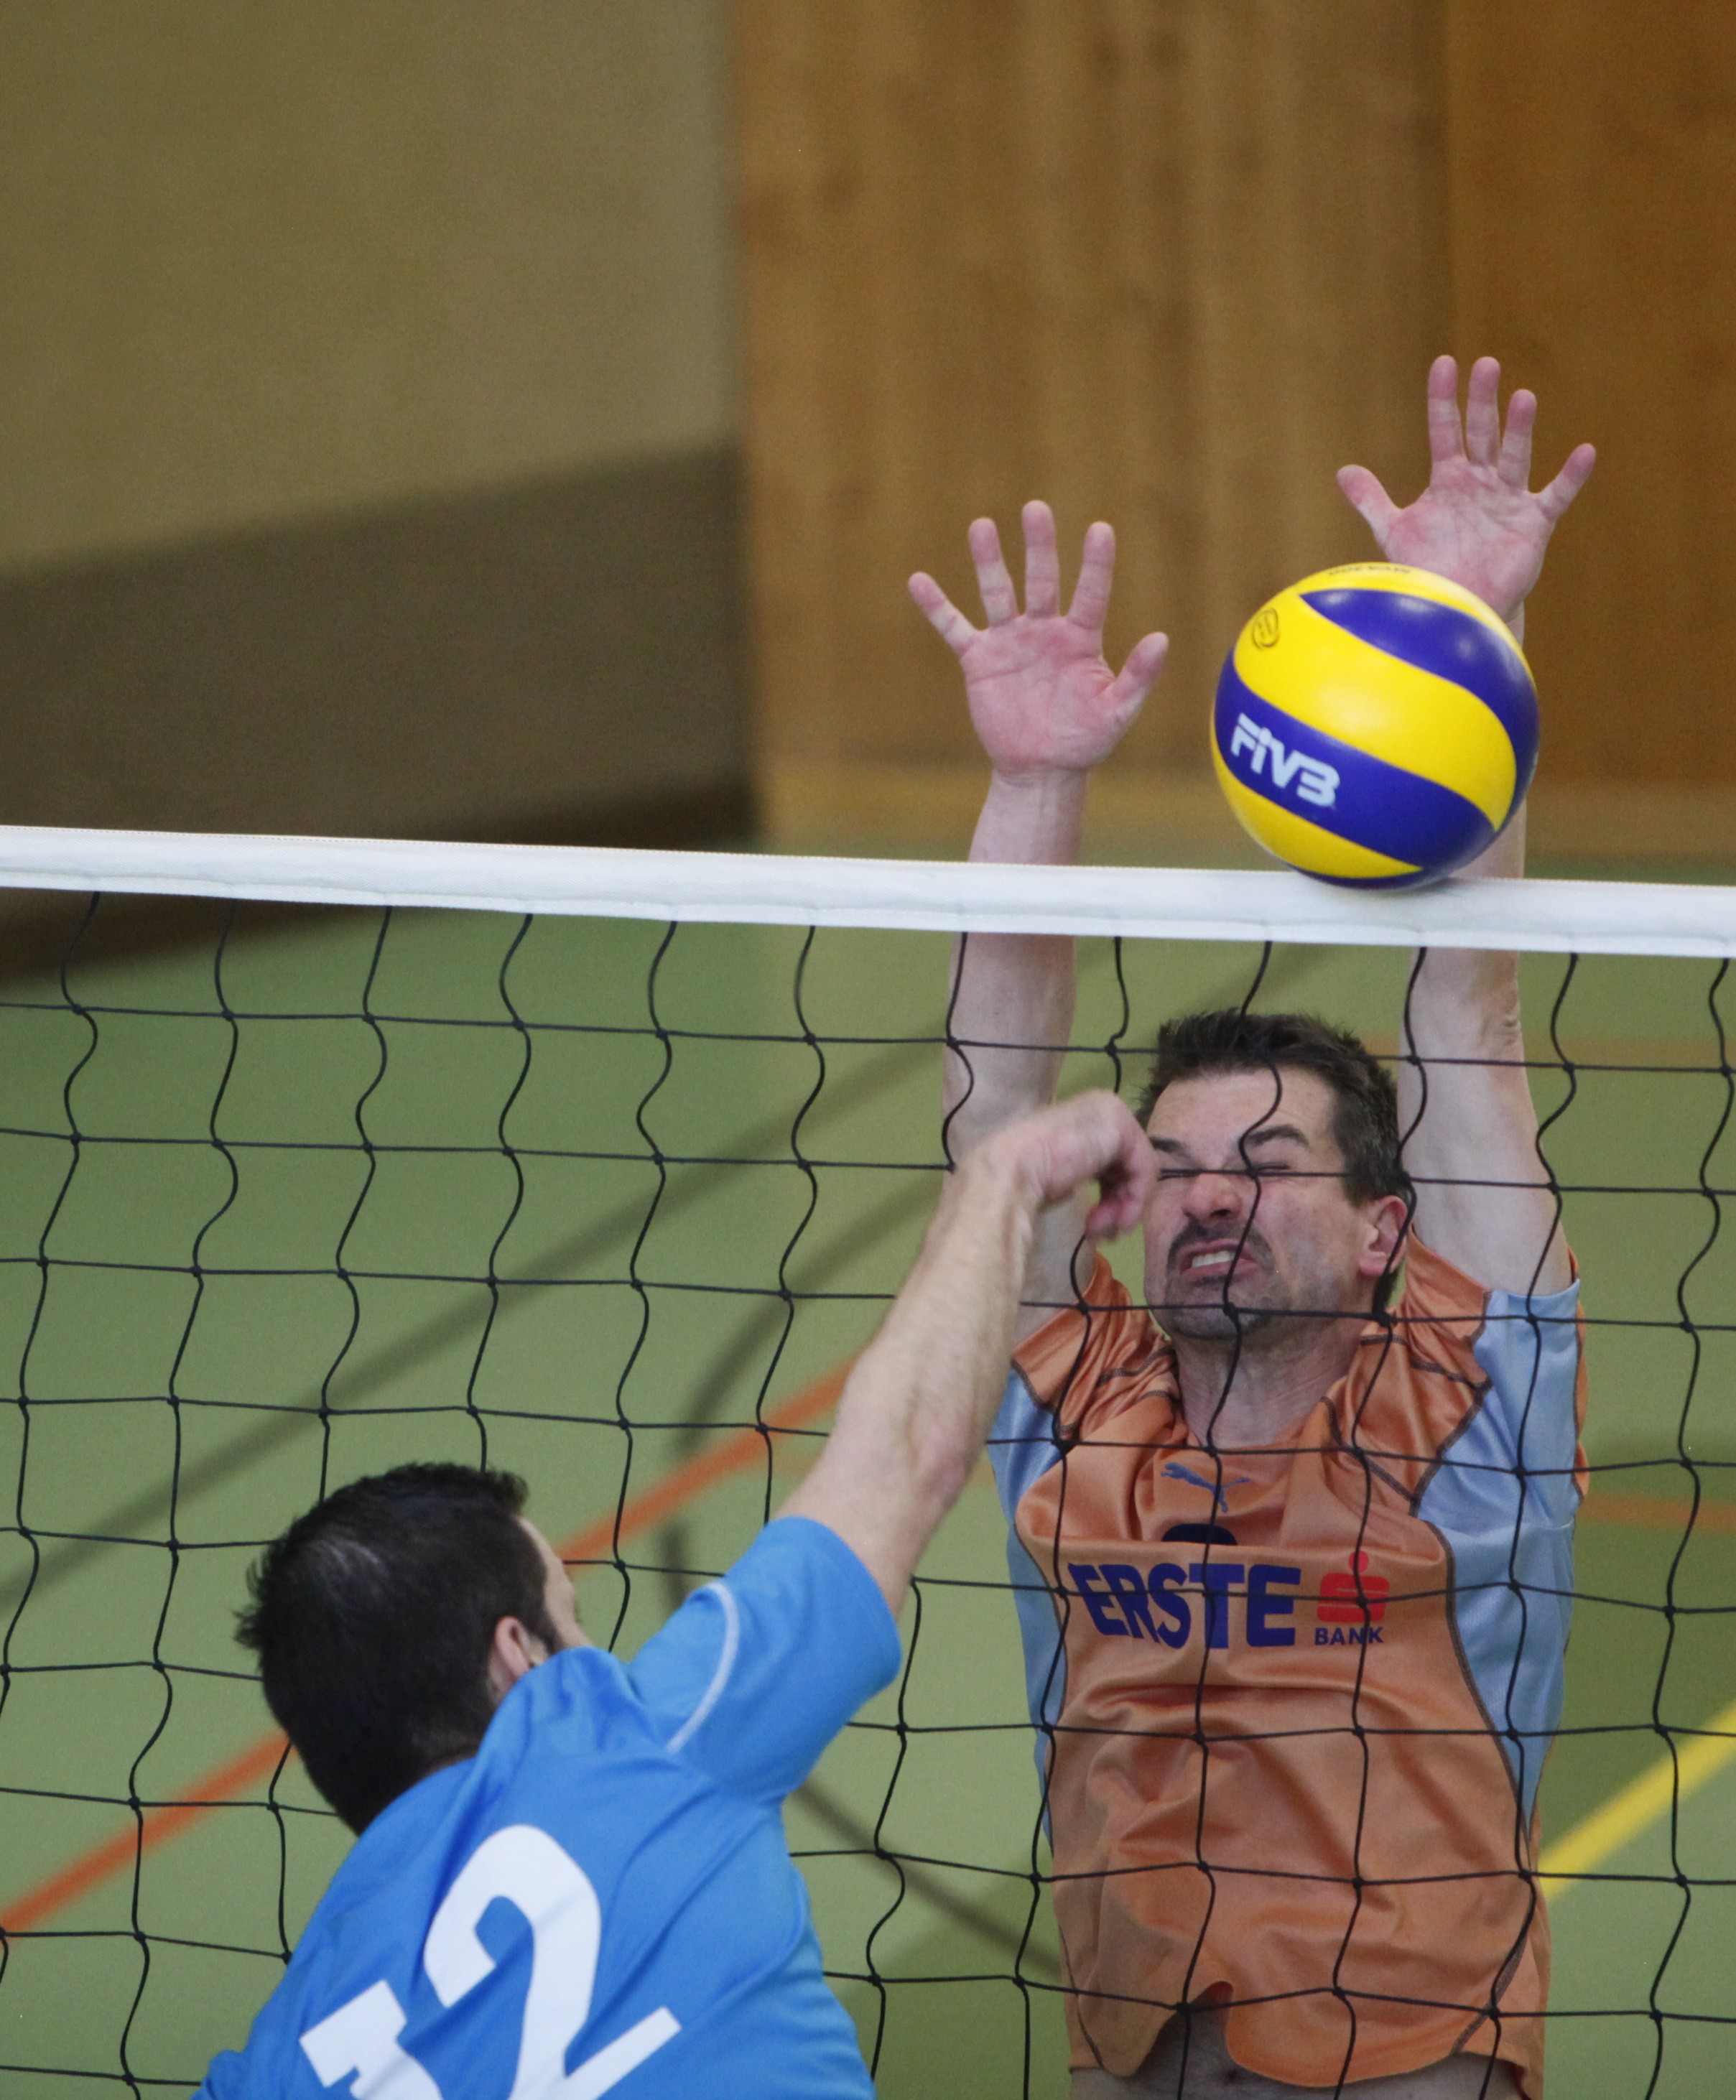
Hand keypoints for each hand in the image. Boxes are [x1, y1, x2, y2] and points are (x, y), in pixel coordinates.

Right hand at [910, 501, 1167, 780]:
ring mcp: (1010, 642)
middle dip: (1039, 546)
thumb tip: (1161, 638)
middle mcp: (1045, 631)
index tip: (1100, 529)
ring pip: (998, 593)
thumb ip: (1138, 677)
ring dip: (988, 561)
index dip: (1096, 564)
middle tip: (1036, 508)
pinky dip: (937, 606)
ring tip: (982, 525)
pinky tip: (918, 581)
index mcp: (1080, 639)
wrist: (1041, 769)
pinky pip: (954, 628)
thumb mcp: (1117, 712)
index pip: (1090, 593)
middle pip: (1042, 580)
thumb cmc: (1084, 741)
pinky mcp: (980, 660)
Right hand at [976, 1089, 1153, 1241]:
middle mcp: (1104, 1106)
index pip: (1117, 1157)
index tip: (1098, 1225)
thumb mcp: (1067, 1172)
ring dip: (1125, 1207)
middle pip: (1131, 1163)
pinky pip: (1145, 1169)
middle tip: (1103, 1233)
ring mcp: (1114, 1113)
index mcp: (1088, 1114)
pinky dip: (1134, 1200)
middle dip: (1120, 1203)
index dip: (1112, 1193)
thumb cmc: (1026, 1176)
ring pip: (1141, 1170)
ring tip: (1102, 1231)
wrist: (1012, 1170)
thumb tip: (1114, 1196)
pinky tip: (1115, 1220)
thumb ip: (1091, 1171)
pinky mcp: (1120, 1127)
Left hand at [1337, 355, 1595, 627]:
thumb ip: (1372, 501)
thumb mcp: (1395, 532)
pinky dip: (1571, 477)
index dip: (1443, 400)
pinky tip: (1585, 452)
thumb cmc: (1428, 570)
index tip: (1444, 364)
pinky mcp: (1534, 523)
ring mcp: (1509, 500)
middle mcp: (1481, 482)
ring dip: (1520, 429)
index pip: (1444, 431)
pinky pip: (1556, 495)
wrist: (1457, 608)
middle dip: (1482, 401)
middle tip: (1486, 364)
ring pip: (1515, 456)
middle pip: (1482, 434)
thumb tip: (1342, 472)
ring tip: (1523, 397)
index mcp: (1450, 480)